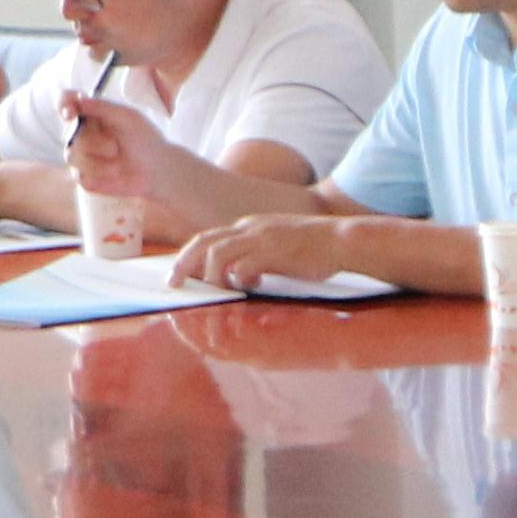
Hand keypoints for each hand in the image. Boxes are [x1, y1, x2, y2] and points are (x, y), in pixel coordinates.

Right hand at [63, 101, 234, 242]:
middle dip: (94, 142)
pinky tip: (116, 174)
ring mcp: (80, 155)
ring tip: (119, 161)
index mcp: (90, 113)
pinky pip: (81, 177)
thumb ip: (103, 107)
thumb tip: (79, 99)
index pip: (65, 101)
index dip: (63, 105)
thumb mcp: (128, 118)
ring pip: (72, 156)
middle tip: (115, 147)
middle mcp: (80, 132)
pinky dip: (101, 176)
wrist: (156, 170)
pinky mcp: (85, 177)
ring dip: (99, 161)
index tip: (71, 112)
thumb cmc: (144, 139)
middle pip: (69, 133)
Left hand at [173, 212, 358, 298]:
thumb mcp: (278, 245)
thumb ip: (256, 256)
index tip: (176, 273)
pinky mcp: (275, 253)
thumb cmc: (314, 249)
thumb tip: (239, 278)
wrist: (343, 240)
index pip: (209, 238)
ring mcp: (262, 238)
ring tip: (215, 291)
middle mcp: (250, 228)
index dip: (188, 255)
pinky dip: (238, 279)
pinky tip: (250, 286)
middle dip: (183, 263)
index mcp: (249, 226)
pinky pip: (244, 266)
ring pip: (218, 254)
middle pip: (204, 242)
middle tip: (173, 284)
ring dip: (210, 275)